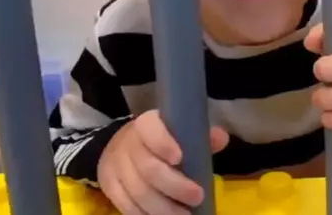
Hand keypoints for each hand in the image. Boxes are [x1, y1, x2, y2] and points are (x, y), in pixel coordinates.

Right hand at [97, 109, 228, 214]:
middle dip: (174, 185)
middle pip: (148, 167)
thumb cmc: (161, 140)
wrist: (123, 147)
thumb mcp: (179, 132)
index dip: (163, 143)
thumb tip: (221, 138)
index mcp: (147, 125)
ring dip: (163, 208)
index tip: (180, 158)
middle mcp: (128, 144)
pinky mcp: (110, 187)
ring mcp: (116, 167)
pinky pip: (126, 205)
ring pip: (138, 191)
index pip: (149, 128)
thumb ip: (200, 136)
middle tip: (197, 197)